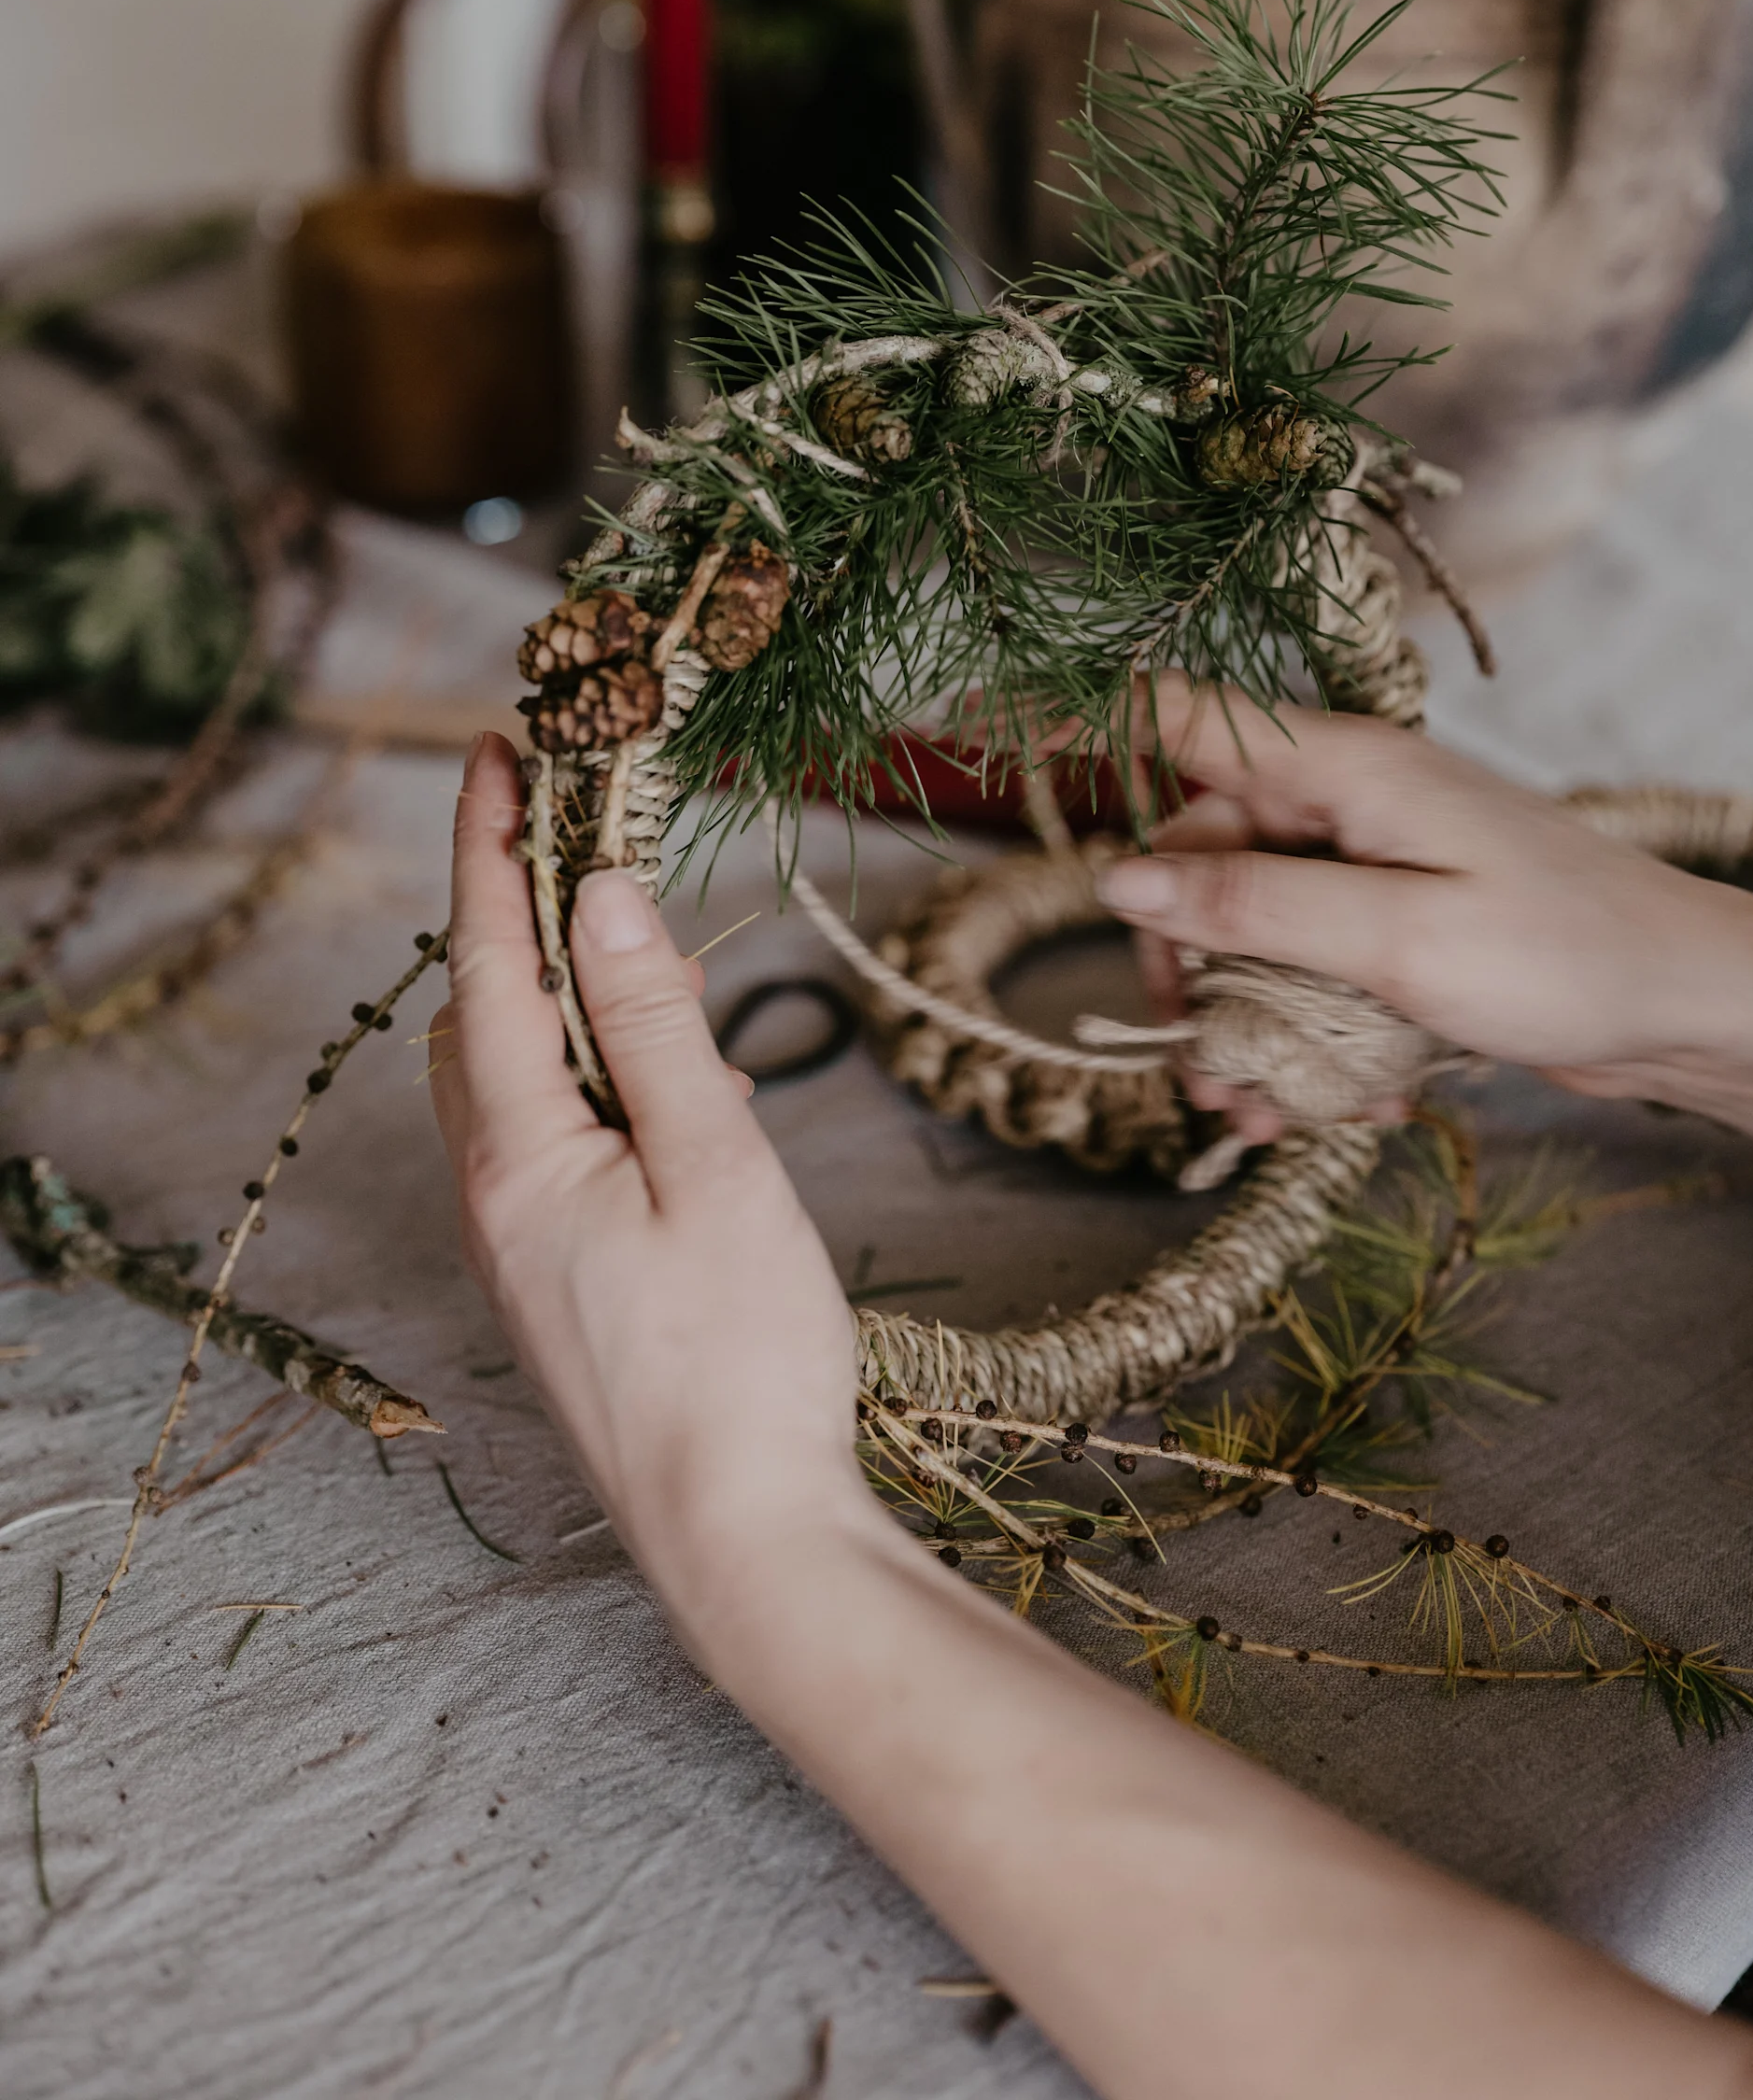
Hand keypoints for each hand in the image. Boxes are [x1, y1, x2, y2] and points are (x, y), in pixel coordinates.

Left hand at [430, 734, 869, 1625]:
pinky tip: (627, 1073)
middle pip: (475, 1015)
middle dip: (503, 906)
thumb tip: (605, 899)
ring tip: (597, 929)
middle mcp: (493, 1196)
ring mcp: (517, 1248)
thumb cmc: (742, 1359)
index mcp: (521, 1155)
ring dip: (532, 989)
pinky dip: (560, 1067)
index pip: (490, 962)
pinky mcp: (552, 1285)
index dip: (491, 849)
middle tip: (556, 818)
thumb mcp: (716, 1169)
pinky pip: (529, 1139)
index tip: (495, 752)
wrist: (739, 1536)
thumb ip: (656, 1029)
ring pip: (496, 1081)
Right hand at [1101, 691, 1752, 1157]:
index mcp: (1344, 768)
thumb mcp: (1397, 938)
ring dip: (1242, 1023)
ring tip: (1263, 1114)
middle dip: (1184, 959)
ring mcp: (1372, 866)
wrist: (1690, 1010)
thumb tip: (1122, 873)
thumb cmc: (1567, 953)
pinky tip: (1333, 1106)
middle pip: (1199, 852)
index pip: (1179, 714)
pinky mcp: (1395, 928)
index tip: (970, 724)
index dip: (1076, 716)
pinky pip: (1305, 974)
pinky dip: (1301, 1041)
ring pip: (1248, 929)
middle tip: (1201, 1053)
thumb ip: (1254, 902)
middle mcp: (1347, 804)